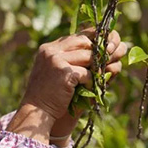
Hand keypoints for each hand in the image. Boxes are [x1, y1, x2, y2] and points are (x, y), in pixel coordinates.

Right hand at [49, 30, 126, 146]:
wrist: (37, 112)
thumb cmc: (49, 95)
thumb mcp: (56, 71)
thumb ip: (71, 59)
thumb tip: (100, 48)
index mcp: (50, 48)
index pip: (77, 35)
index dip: (94, 39)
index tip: (107, 45)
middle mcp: (52, 50)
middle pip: (85, 42)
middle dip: (99, 51)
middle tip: (111, 59)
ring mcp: (56, 60)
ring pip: (89, 57)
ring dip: (96, 68)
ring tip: (97, 77)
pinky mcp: (64, 72)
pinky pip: (87, 72)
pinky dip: (90, 81)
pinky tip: (86, 89)